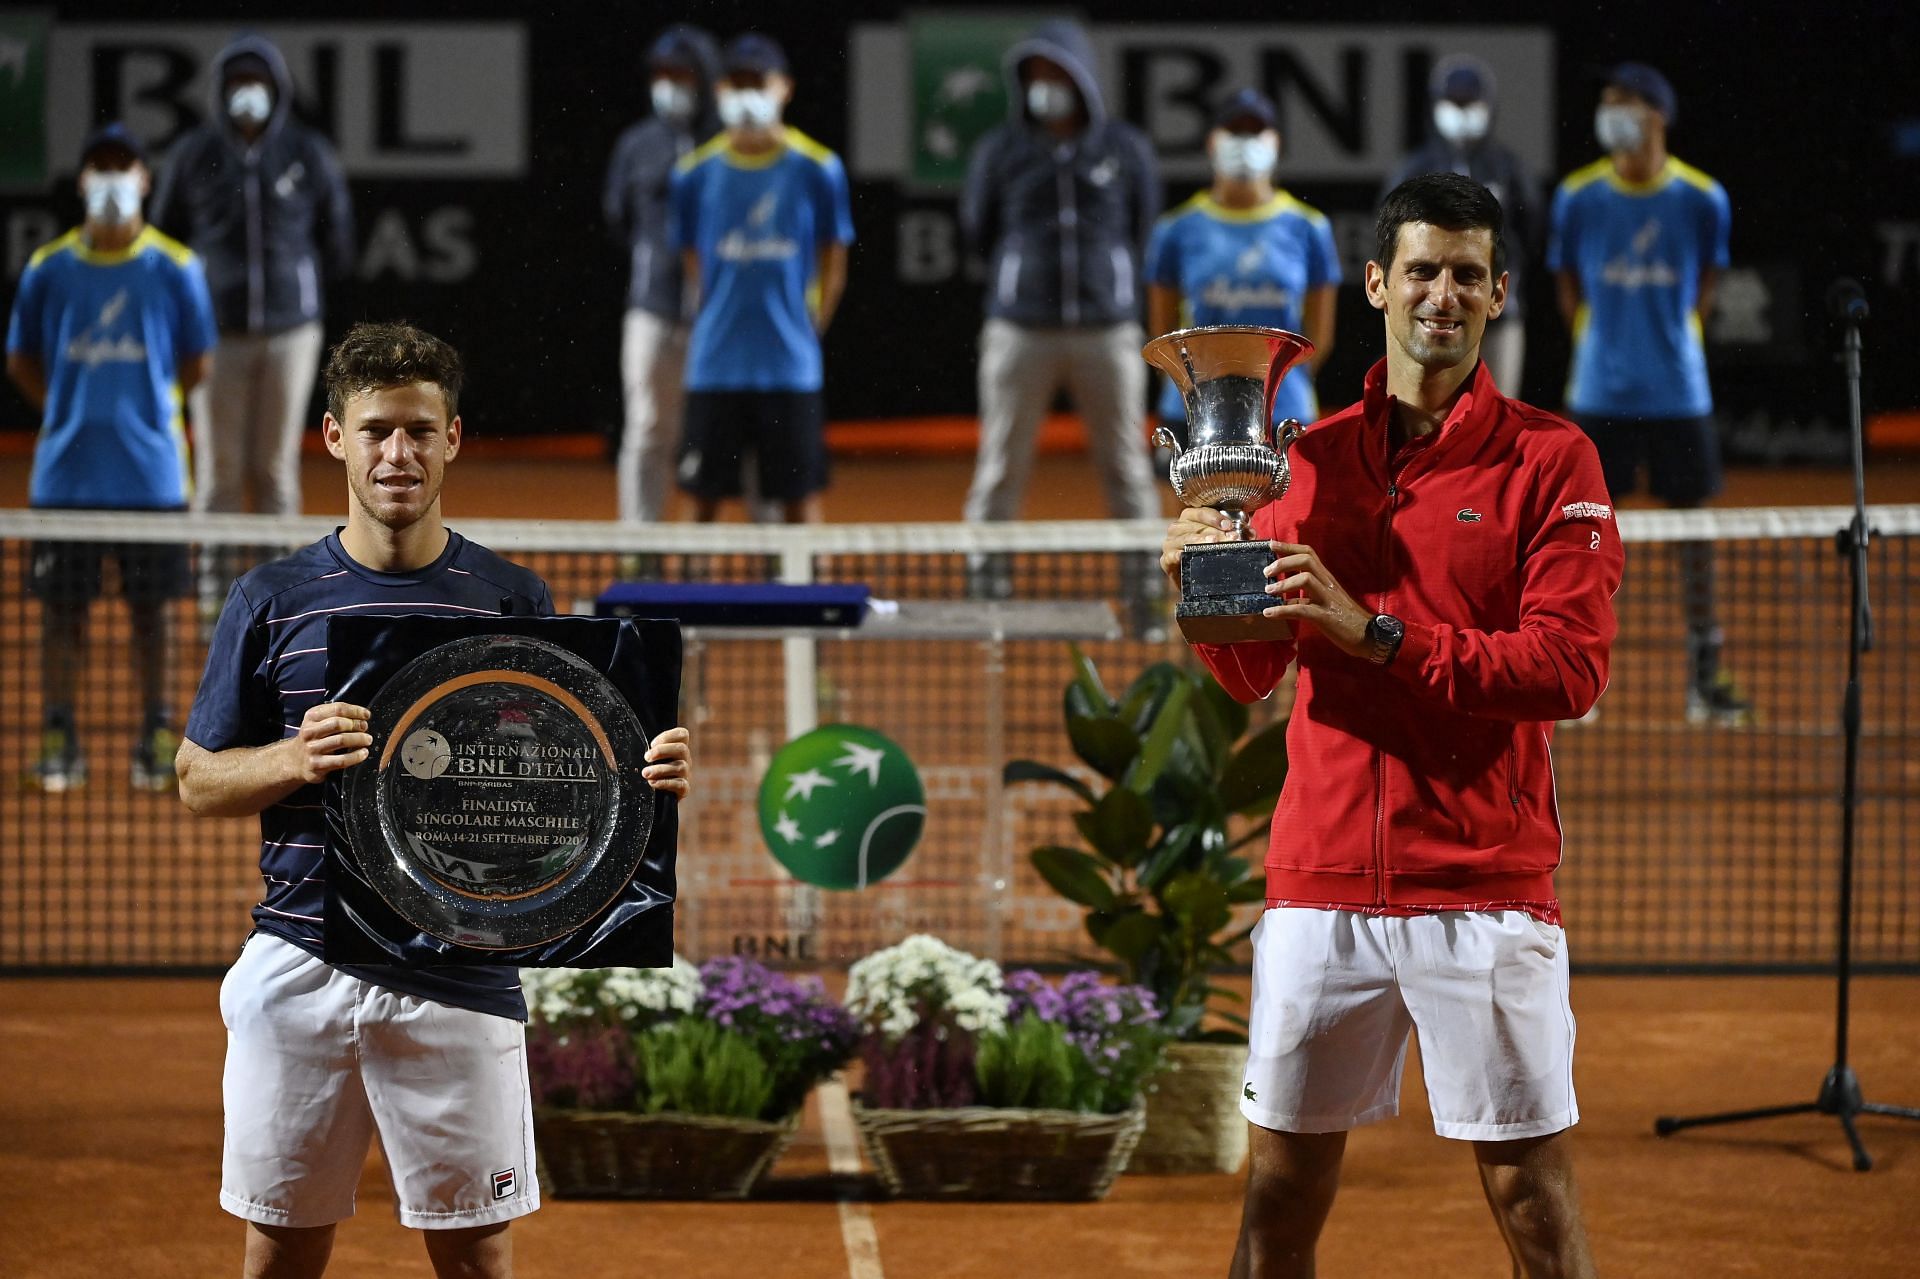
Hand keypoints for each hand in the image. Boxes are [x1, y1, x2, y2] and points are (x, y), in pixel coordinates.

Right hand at [287, 702, 371, 782]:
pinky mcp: (317, 764)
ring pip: (341, 740)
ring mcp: (312, 749)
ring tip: (367, 740)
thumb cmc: (313, 739)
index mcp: (311, 717)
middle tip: (365, 728)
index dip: (355, 711)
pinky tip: (363, 753)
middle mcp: (310, 732)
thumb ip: (335, 716)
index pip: (337, 709)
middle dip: (356, 725)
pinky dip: (356, 756)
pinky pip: (341, 760)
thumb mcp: (317, 722)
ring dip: (359, 739)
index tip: (366, 715)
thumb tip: (361, 716)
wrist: (294, 761)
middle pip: (338, 723)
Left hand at [643, 726, 691, 798]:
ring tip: (645, 773)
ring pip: (681, 767)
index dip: (668, 736)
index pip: (682, 735)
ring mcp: (685, 775)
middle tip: (646, 757)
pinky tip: (652, 783)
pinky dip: (666, 783)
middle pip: (681, 748)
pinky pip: (680, 784)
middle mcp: (683, 760)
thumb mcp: (640, 758)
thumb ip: (636, 746)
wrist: (648, 799)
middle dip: (662, 751)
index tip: (651, 744)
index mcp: (675, 749)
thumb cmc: (642, 773)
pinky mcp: (683, 790)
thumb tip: (615, 735)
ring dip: (661, 769)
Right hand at [1160, 507, 1244, 588]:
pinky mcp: (1165, 559)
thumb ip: (1235, 532)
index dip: (1215, 517)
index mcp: (1190, 518)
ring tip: (1213, 543)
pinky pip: (1171, 555)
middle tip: (1230, 538)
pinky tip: (1185, 555)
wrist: (1194, 579)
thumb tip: (1251, 532)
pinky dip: (1178, 555)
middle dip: (1214, 532)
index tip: (1228, 525)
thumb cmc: (1208, 554)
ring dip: (1200, 541)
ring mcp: (1170, 543)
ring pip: (1185, 539)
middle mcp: (1177, 528)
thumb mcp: (1221, 540)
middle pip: (1195, 526)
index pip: (1201, 512)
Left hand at [1262, 543, 1372, 657]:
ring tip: (1268, 591)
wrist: (1368, 636)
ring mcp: (1328, 599)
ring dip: (1283, 583)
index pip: (1309, 554)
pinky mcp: (1326, 617)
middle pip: (1306, 560)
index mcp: (1327, 579)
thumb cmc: (1346, 620)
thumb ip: (1306, 599)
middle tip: (1267, 572)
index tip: (1271, 544)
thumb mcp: (1324, 604)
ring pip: (1306, 579)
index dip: (1289, 547)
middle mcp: (1328, 584)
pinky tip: (1269, 613)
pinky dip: (1283, 610)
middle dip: (1284, 561)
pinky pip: (1302, 609)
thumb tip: (1284, 601)